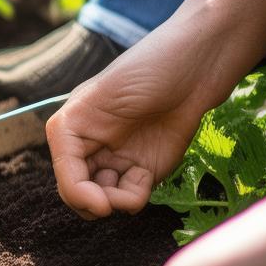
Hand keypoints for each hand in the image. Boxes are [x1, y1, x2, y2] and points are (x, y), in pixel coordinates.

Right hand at [46, 26, 213, 218]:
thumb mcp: (100, 98)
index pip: (64, 174)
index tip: (103, 205)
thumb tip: (79, 185)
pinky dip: (136, 195)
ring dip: (118, 200)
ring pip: (103, 198)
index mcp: (70, 128)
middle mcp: (90, 145)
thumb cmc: (149, 66)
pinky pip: (131, 195)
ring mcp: (117, 157)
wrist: (201, 60)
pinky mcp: (145, 167)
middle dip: (96, 201)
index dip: (78, 194)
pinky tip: (146, 178)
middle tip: (116, 200)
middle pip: (78, 191)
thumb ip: (78, 145)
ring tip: (137, 183)